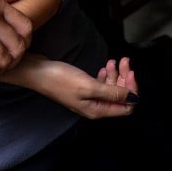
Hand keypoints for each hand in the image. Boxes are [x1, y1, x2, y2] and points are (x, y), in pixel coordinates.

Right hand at [2, 53, 137, 119]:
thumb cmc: (61, 79)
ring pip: (111, 88)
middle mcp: (95, 106)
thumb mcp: (89, 86)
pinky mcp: (82, 87)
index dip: (131, 91)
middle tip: (123, 60)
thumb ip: (112, 93)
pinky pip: (101, 84)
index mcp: (98, 110)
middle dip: (124, 79)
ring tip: (114, 60)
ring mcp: (88, 97)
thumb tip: (134, 99)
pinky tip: (105, 66)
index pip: (126, 107)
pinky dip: (106, 74)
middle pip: (120, 97)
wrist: (37, 71)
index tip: (130, 72)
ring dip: (116, 74)